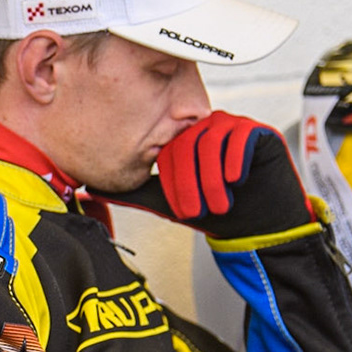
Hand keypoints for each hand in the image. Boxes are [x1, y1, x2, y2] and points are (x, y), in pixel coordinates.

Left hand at [103, 112, 311, 240]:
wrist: (261, 225)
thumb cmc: (217, 213)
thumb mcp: (168, 204)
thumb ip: (133, 193)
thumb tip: (90, 189)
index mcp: (184, 141)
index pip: (168, 151)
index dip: (173, 182)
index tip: (182, 211)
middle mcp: (205, 129)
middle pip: (187, 145)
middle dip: (191, 184)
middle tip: (199, 211)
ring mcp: (232, 127)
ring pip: (210, 142)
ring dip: (212, 178)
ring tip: (220, 204)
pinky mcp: (258, 131)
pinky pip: (241, 136)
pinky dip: (235, 160)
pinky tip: (237, 180)